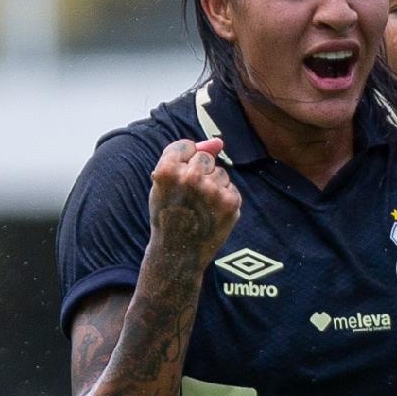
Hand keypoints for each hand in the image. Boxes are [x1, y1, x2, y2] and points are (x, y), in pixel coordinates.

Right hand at [148, 137, 240, 267]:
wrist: (177, 253)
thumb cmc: (169, 214)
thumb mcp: (165, 183)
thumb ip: (187, 156)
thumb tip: (219, 141)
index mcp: (167, 170)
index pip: (185, 146)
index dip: (183, 161)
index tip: (178, 178)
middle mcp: (190, 177)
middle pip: (205, 158)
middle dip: (199, 173)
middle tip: (188, 197)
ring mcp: (212, 190)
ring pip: (220, 172)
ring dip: (213, 186)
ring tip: (200, 207)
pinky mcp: (230, 203)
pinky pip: (231, 187)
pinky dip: (224, 199)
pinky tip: (211, 214)